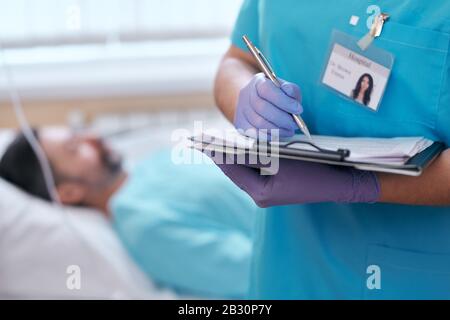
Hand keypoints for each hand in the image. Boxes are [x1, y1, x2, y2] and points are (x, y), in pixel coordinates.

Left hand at [207, 153, 379, 207]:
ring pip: (245, 171)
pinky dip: (248, 160)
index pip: (232, 170)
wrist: (341, 181)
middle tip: (206, 140)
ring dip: (235, 157)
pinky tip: (242, 148)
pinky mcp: (276, 187)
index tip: (202, 142)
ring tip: (220, 142)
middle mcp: (261, 195)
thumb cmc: (313, 169)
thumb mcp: (281, 159)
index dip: (217, 154)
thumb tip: (228, 150)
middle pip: (236, 171)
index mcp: (260, 193)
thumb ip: (253, 155)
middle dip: (223, 156)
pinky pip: (255, 171)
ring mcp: (268, 192)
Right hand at [234, 73, 302, 138]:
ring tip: (289, 130)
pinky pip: (255, 133)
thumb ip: (291, 90)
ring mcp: (241, 110)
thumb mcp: (286, 88)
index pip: (267, 90)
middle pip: (262, 108)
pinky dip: (270, 135)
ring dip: (278, 129)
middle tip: (294, 124)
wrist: (258, 101)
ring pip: (259, 123)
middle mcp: (246, 94)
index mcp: (258, 82)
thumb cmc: (276, 95)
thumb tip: (291, 96)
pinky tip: (279, 133)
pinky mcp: (241, 124)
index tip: (298, 109)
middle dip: (282, 118)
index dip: (283, 101)